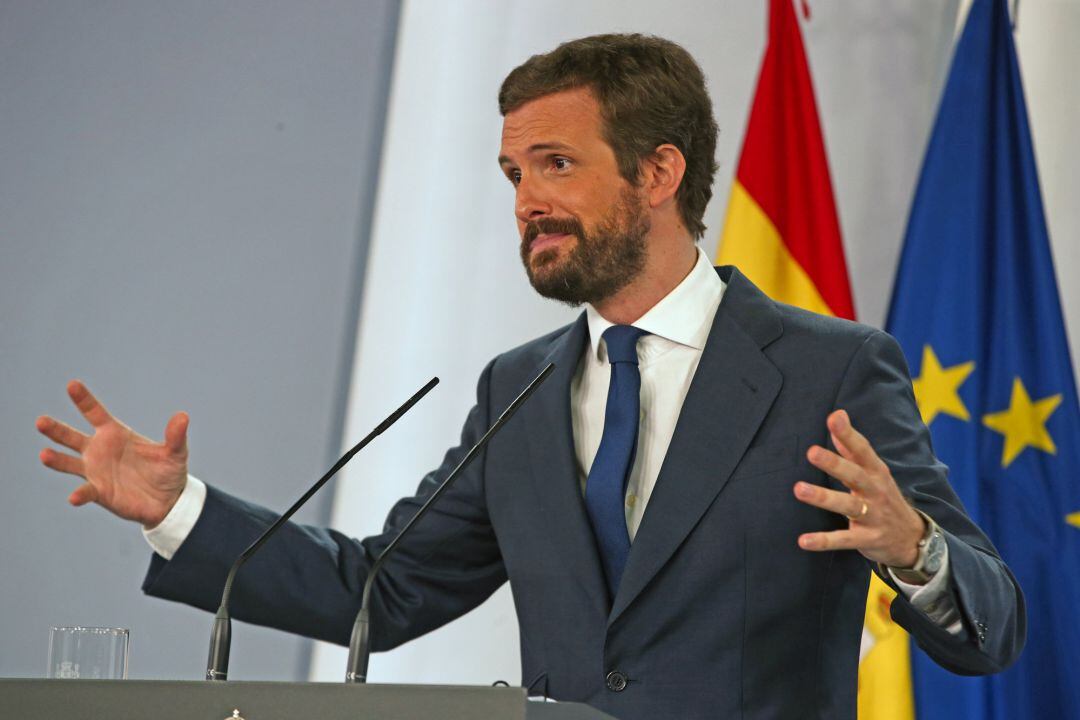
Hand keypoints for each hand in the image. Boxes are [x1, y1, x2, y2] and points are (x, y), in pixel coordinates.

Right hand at [36, 380, 189, 528]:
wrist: (168, 501)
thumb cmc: (168, 471)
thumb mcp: (176, 452)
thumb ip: (175, 436)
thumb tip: (183, 416)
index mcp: (116, 434)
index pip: (95, 413)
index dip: (84, 400)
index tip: (72, 384)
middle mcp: (100, 450)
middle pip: (72, 436)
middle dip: (56, 430)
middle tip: (41, 421)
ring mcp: (96, 471)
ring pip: (70, 463)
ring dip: (56, 460)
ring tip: (44, 455)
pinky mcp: (99, 492)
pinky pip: (86, 491)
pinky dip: (80, 494)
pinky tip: (75, 497)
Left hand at [793, 409, 925, 568]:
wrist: (912, 538)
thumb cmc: (883, 497)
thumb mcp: (873, 471)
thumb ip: (851, 447)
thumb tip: (837, 415)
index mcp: (875, 472)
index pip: (862, 449)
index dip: (848, 434)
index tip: (834, 417)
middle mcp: (875, 491)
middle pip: (854, 475)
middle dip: (834, 463)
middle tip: (811, 452)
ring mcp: (872, 516)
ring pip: (847, 505)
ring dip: (823, 497)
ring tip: (798, 489)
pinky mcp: (867, 539)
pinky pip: (843, 539)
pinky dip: (824, 540)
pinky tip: (803, 541)